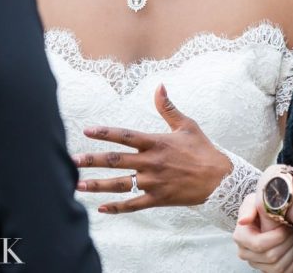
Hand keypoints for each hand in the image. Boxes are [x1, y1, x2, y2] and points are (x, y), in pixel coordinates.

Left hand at [73, 84, 231, 213]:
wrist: (220, 180)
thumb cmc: (203, 149)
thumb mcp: (187, 125)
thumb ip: (167, 107)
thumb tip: (159, 85)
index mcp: (156, 142)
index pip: (125, 135)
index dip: (105, 133)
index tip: (87, 131)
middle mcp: (151, 162)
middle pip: (116, 161)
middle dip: (92, 160)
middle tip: (71, 161)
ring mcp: (153, 182)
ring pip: (120, 184)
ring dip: (98, 184)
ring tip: (78, 185)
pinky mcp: (158, 199)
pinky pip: (133, 205)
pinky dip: (117, 207)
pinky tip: (101, 208)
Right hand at [233, 194, 292, 272]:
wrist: (272, 215)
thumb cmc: (264, 206)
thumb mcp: (255, 201)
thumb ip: (249, 208)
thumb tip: (243, 221)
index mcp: (240, 237)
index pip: (259, 244)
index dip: (277, 237)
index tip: (287, 226)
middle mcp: (245, 253)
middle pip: (271, 256)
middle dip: (288, 243)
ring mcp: (256, 264)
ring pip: (278, 267)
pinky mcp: (267, 269)